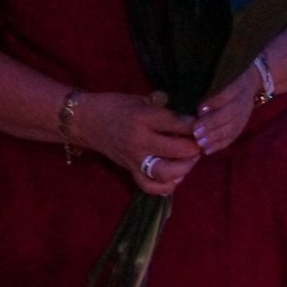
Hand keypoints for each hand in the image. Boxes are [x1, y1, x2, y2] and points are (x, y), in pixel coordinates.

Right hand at [81, 90, 203, 196]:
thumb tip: (187, 115)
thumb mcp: (139, 100)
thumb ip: (162, 108)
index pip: (177, 123)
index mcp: (142, 118)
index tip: (201, 123)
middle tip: (200, 142)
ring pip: (167, 172)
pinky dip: (166, 186)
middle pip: (177, 149)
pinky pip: (150, 186)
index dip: (194, 124)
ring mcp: (134, 159)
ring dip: (185, 167)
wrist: (85, 121)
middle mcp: (140, 141)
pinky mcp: (130, 170)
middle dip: (194, 146)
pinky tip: (175, 176)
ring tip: (190, 159)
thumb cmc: (113, 106)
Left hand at [193, 64, 260, 158]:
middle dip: (213, 123)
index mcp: (237, 81)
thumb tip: (181, 86)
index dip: (216, 101)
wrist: (252, 78)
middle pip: (231, 112)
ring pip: (233, 126)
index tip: (199, 109)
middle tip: (195, 131)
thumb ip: (203, 77)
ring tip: (199, 143)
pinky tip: (206, 151)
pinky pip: (233, 136)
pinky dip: (220, 144)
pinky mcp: (243, 123)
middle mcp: (243, 97)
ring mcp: (246, 112)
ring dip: (215, 137)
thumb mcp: (220, 70)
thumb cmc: (224, 72)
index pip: (229, 92)